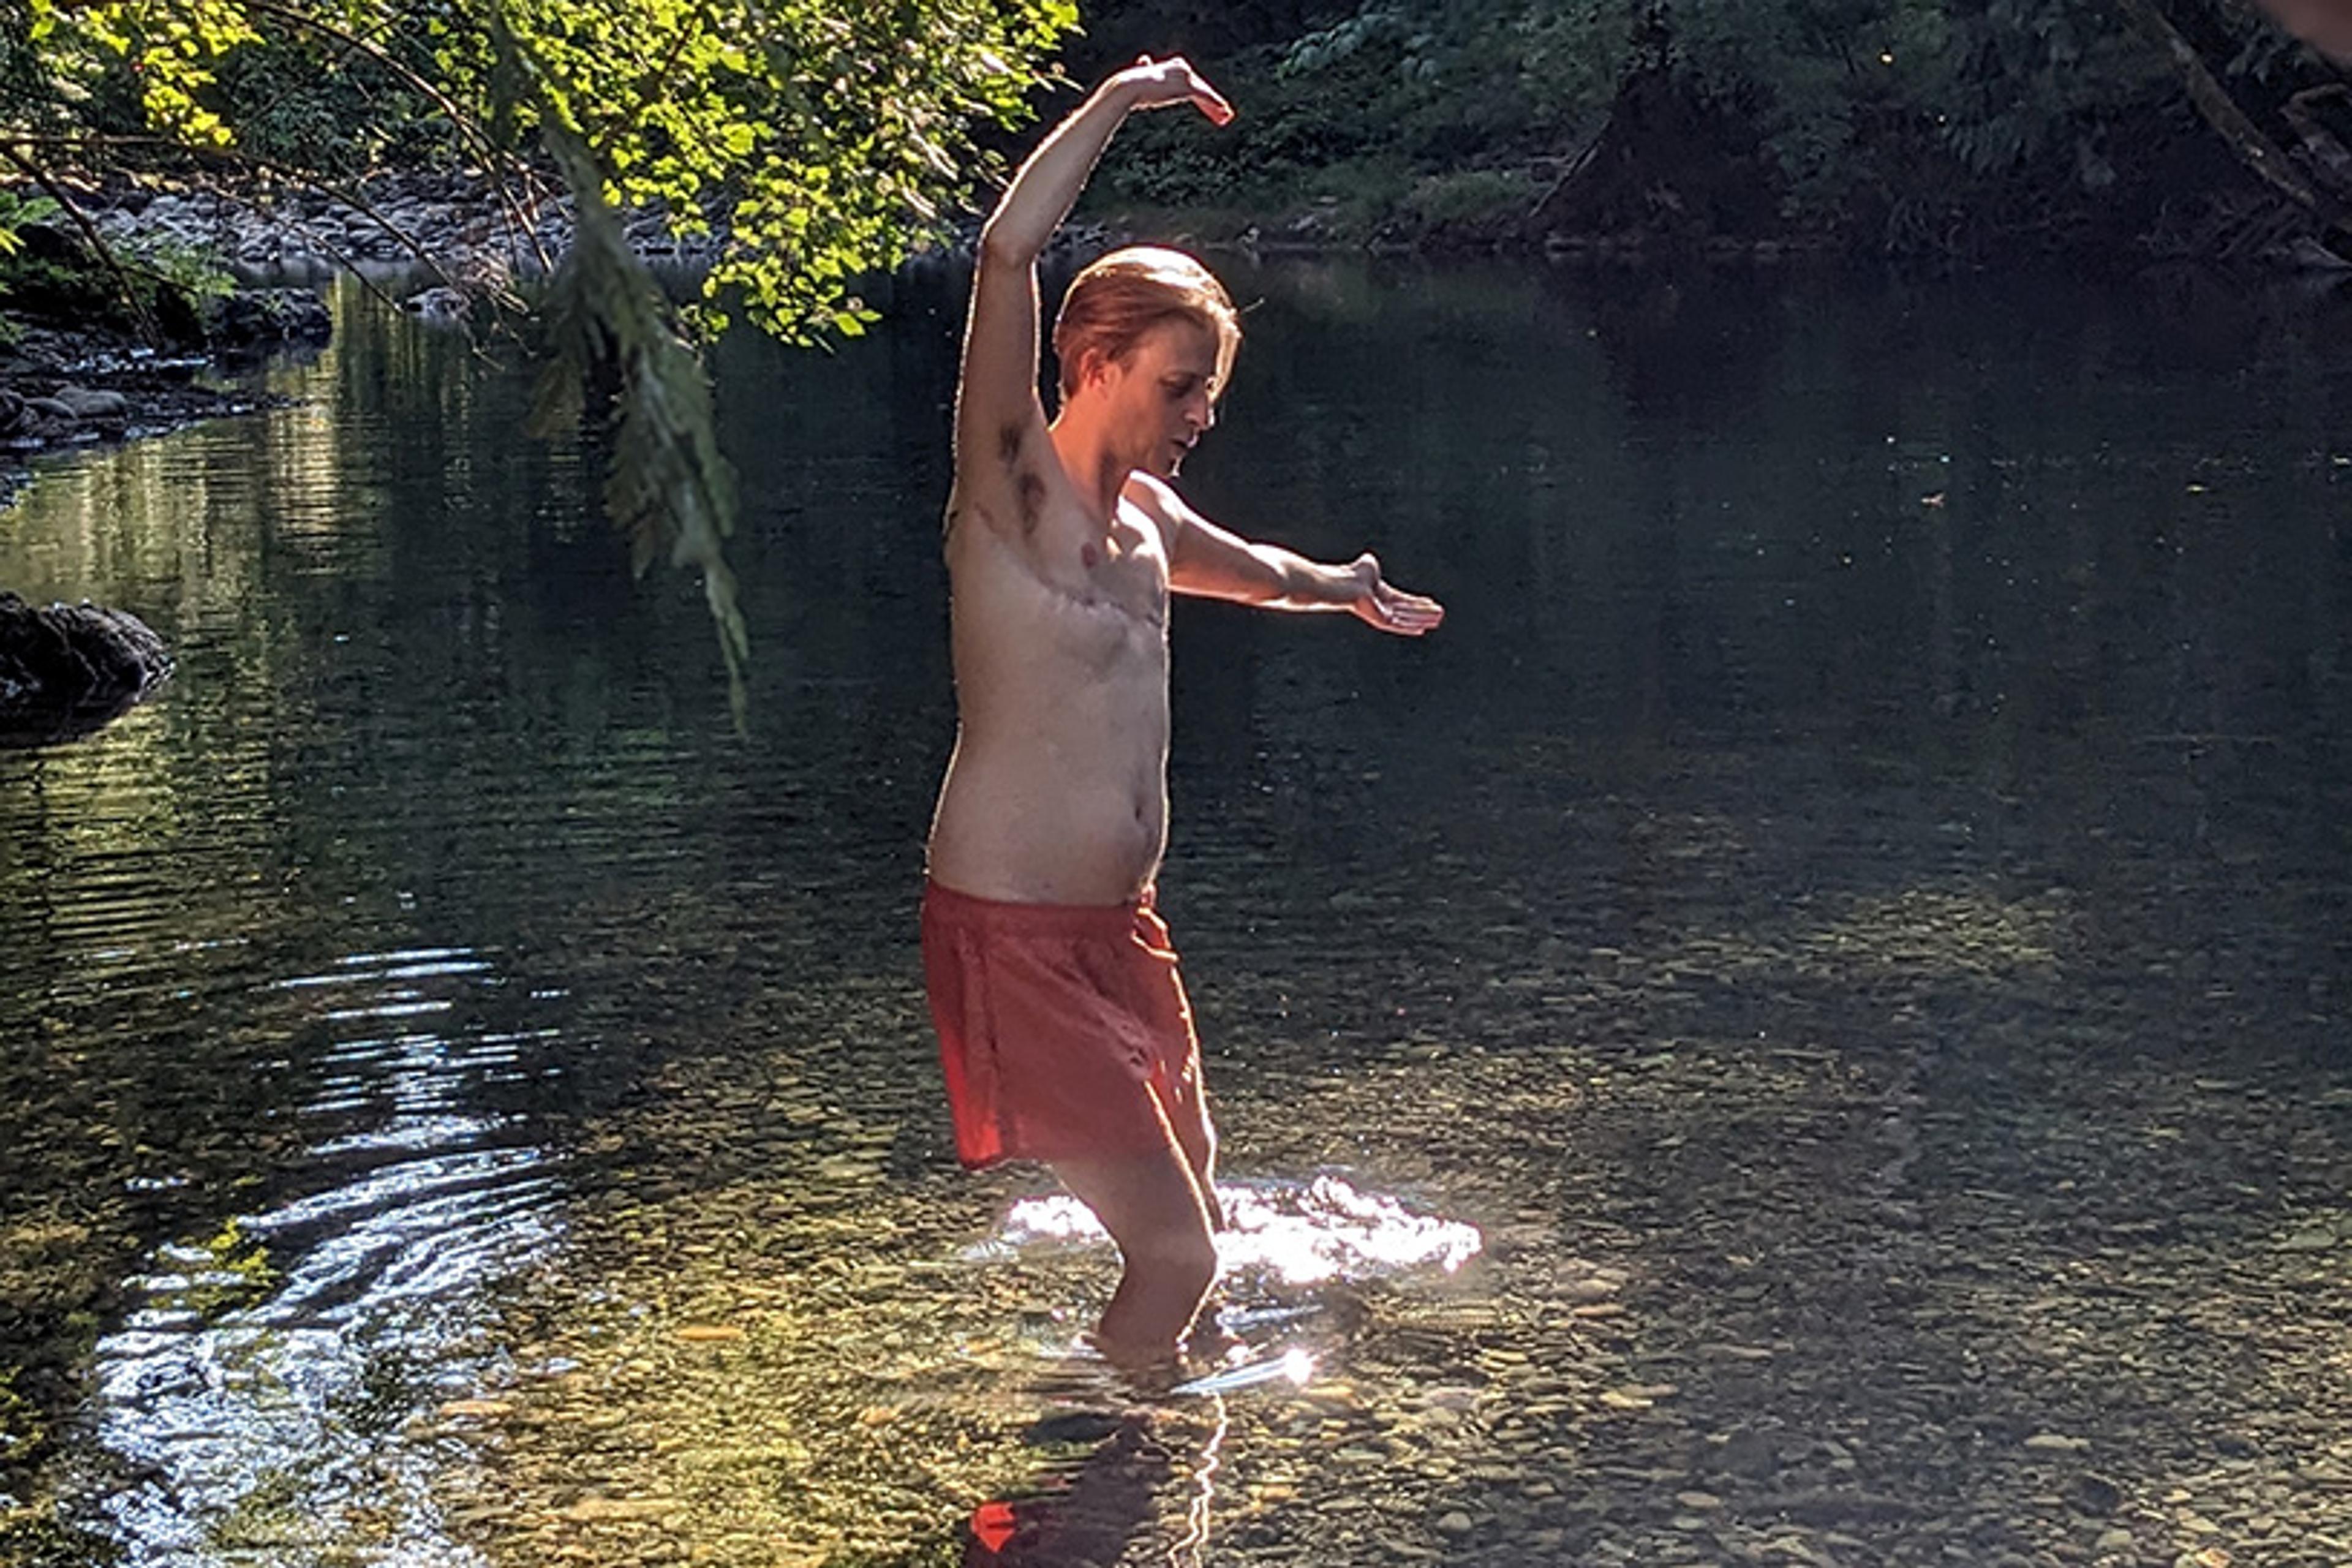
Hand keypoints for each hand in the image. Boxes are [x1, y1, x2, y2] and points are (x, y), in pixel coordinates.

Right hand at [1115, 54, 1234, 124]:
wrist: (1130, 86)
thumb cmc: (1132, 83)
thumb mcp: (1142, 76)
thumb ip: (1147, 70)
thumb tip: (1143, 60)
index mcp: (1175, 66)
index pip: (1192, 83)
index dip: (1201, 96)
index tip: (1208, 107)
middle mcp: (1184, 69)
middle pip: (1201, 88)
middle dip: (1212, 102)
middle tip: (1223, 113)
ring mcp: (1186, 78)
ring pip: (1206, 94)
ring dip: (1217, 107)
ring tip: (1226, 117)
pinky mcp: (1186, 88)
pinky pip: (1206, 97)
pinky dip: (1216, 105)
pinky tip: (1225, 112)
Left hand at [1346, 553, 1444, 636]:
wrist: (1349, 584)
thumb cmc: (1356, 574)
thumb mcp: (1369, 565)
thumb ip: (1373, 564)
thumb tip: (1369, 559)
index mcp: (1383, 594)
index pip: (1405, 600)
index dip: (1419, 602)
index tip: (1431, 602)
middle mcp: (1384, 606)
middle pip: (1409, 611)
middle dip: (1425, 612)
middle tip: (1440, 613)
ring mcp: (1383, 615)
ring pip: (1408, 619)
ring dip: (1423, 620)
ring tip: (1438, 619)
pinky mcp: (1382, 621)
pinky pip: (1400, 625)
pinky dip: (1411, 627)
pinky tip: (1422, 629)